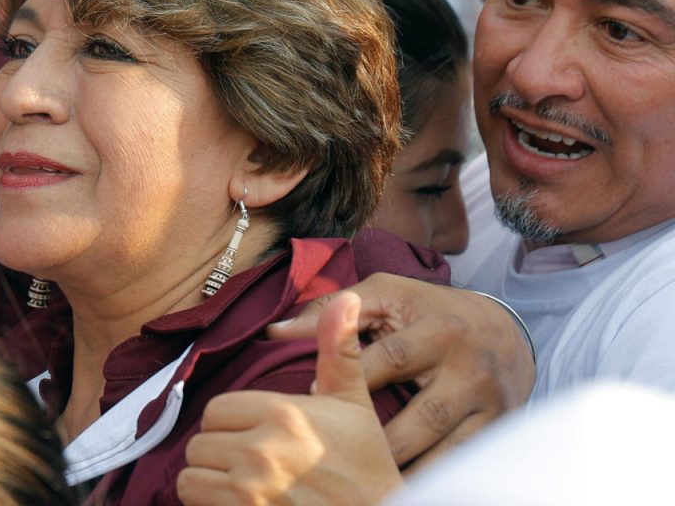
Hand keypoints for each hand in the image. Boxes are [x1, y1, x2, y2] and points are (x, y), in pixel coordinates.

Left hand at [178, 292, 401, 504]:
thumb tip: (347, 297)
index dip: (228, 423)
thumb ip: (339, 350)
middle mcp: (262, 450)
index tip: (249, 434)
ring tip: (237, 484)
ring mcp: (251, 489)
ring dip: (207, 482)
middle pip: (199, 443)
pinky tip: (235, 504)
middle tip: (245, 464)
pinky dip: (207, 505)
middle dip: (217, 453)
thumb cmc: (368, 466)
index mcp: (283, 413)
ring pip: (190, 476)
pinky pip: (194, 502)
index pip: (215, 409)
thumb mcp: (354, 404)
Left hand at [267, 275, 533, 466]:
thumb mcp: (386, 295)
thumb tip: (274, 332)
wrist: (507, 330)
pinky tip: (398, 488)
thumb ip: (331, 309)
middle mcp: (469, 368)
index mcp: (438, 329)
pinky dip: (433, 480)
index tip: (312, 400)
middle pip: (423, 414)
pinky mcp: (499, 430)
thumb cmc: (428, 310)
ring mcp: (489, 404)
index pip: (391, 359)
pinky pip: (463, 464)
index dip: (351, 382)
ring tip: (361, 482)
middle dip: (379, 438)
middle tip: (332, 456)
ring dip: (404, 469)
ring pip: (446, 449)